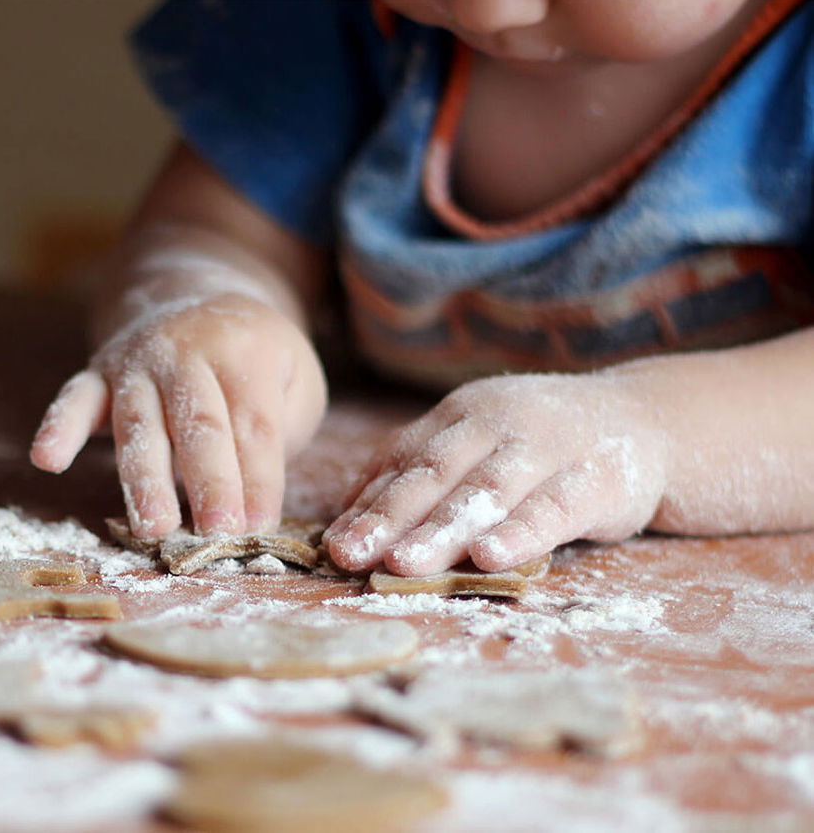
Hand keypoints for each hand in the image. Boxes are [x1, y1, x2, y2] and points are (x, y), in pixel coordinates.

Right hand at [30, 293, 326, 536]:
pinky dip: (60, 426)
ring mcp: (140, 359)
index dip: (260, 480)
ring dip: (145, 478)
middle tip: (217, 535)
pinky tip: (48, 459)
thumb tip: (256, 493)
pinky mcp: (100, 369)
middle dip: (211, 483)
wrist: (196, 298)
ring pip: (140, 423)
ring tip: (153, 528)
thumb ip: (284, 426)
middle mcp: (189, 350)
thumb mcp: (295, 376)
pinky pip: (76, 397)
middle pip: (201, 425)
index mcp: (247, 350)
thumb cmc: (255, 356)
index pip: (256, 425)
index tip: (260, 529)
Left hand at [324, 372, 667, 574]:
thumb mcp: (479, 442)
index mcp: (463, 414)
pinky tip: (492, 558)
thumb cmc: (540, 443)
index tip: (335, 544)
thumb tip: (350, 514)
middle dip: (392, 517)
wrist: (641, 419)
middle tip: (353, 555)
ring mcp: (548, 445)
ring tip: (405, 563)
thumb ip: (422, 470)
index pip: (407, 458)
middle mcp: (499, 422)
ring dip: (444, 528)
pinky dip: (521, 531)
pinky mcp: (596, 477)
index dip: (369, 502)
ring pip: (488, 489)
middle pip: (437, 472)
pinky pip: (554, 506)